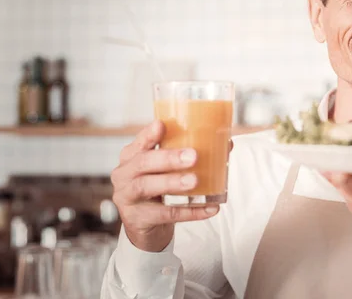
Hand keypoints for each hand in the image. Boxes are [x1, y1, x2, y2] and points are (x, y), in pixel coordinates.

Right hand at [111, 120, 232, 251]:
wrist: (144, 227)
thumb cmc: (158, 189)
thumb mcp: (165, 170)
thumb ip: (186, 155)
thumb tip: (226, 143)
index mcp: (131, 157)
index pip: (138, 142)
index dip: (148, 134)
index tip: (162, 125)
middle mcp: (124, 175)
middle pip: (143, 163)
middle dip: (168, 158)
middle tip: (192, 156)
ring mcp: (127, 198)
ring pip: (147, 186)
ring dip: (172, 182)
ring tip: (194, 181)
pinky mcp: (137, 219)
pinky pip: (165, 215)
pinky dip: (190, 212)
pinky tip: (209, 208)